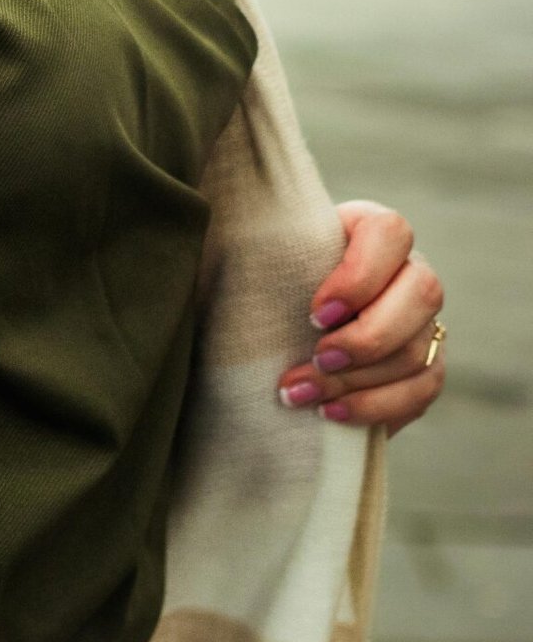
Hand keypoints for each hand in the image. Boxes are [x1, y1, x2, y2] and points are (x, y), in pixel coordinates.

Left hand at [277, 199, 445, 434]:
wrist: (282, 326)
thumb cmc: (266, 280)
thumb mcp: (263, 255)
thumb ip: (254, 246)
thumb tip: (215, 239)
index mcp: (372, 228)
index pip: (391, 232)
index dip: (359, 276)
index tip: (313, 313)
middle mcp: (410, 269)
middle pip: (423, 293)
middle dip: (366, 336)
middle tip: (316, 358)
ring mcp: (424, 321)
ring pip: (416, 350)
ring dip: (359, 381)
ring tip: (304, 393)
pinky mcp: (426, 367)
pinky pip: (420, 391)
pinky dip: (376, 407)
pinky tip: (331, 412)